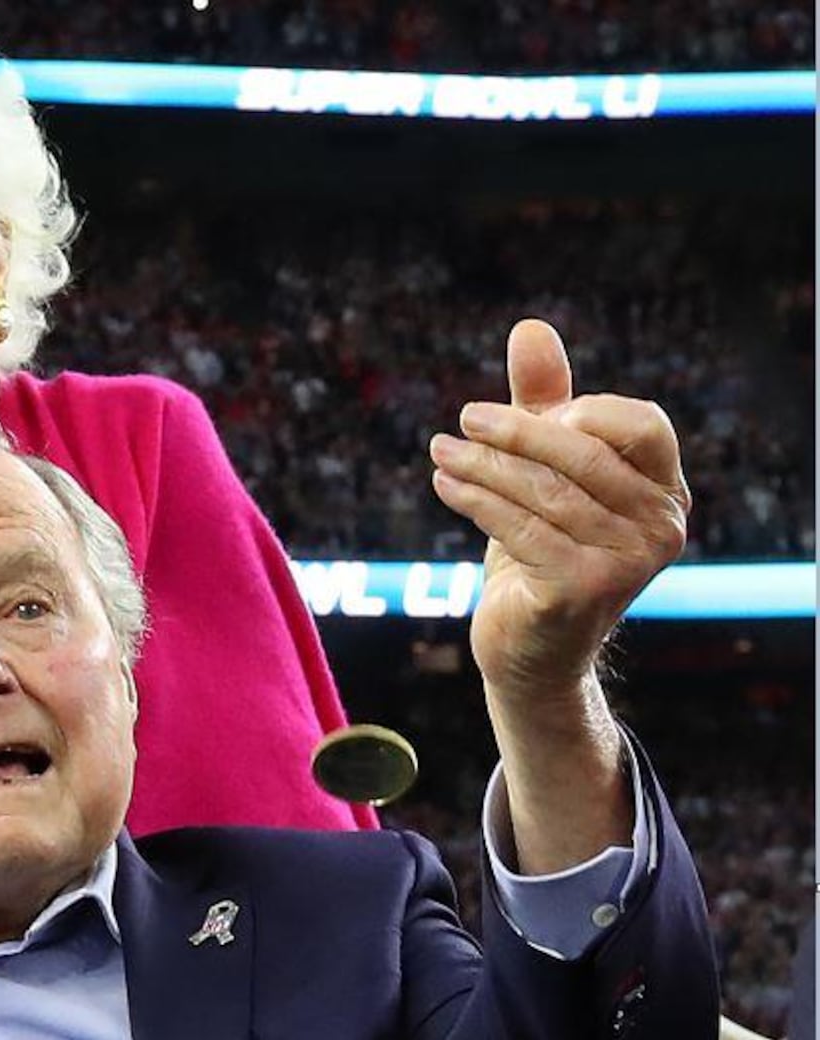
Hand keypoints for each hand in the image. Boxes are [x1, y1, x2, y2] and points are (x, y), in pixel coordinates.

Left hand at [428, 319, 690, 699]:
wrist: (530, 646)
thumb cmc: (542, 548)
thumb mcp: (544, 471)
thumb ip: (543, 403)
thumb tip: (530, 327)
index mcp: (666, 490)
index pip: (641, 423)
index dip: (584, 410)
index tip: (529, 411)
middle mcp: (660, 526)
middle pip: (583, 455)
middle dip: (515, 431)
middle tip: (463, 417)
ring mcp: (626, 563)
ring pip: (544, 492)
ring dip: (483, 465)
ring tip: (440, 450)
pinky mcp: (581, 589)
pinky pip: (520, 528)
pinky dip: (475, 500)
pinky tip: (444, 483)